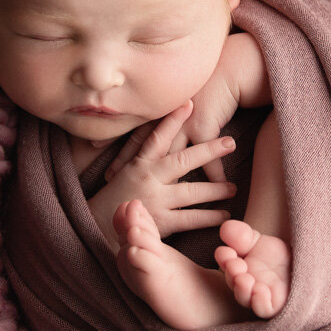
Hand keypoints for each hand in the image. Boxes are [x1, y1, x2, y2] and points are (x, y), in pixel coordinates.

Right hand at [87, 101, 236, 247]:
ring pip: (192, 192)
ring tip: (233, 188)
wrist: (97, 227)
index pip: (158, 137)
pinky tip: (224, 216)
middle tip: (231, 143)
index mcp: (140, 163)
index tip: (190, 103)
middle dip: (208, 151)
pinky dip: (209, 218)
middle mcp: (148, 178)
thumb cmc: (117, 196)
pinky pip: (190, 219)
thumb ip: (149, 158)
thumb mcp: (128, 172)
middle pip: (182, 160)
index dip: (173, 120)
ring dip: (216, 189)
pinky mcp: (160, 223)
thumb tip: (171, 140)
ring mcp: (155, 201)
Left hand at [107, 71, 239, 183]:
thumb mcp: (185, 95)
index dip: (117, 146)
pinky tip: (218, 189)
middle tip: (109, 179)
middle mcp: (168, 122)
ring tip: (159, 198)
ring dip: (168, 181)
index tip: (98, 154)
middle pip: (144, 149)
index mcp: (162, 113)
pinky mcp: (205, 128)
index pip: (134, 134)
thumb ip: (171, 110)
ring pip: (173, 159)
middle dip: (126, 164)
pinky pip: (210, 160)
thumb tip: (161, 117)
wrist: (228, 68)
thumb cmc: (209, 83)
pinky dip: (214, 175)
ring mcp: (184, 126)